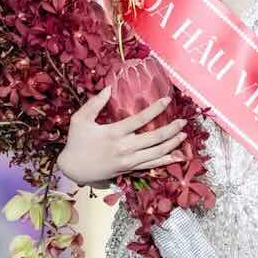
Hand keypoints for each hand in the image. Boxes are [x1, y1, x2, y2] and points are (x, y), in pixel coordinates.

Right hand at [57, 92, 186, 185]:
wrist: (73, 169)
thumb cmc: (76, 142)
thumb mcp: (80, 120)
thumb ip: (94, 103)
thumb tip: (108, 88)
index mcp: (114, 133)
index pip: (140, 119)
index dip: (156, 109)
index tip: (167, 100)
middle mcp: (124, 147)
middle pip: (154, 138)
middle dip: (172, 129)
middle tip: (184, 121)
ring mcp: (128, 161)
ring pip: (156, 153)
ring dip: (172, 144)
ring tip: (183, 136)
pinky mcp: (129, 169)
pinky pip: (151, 165)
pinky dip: (165, 161)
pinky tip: (176, 156)